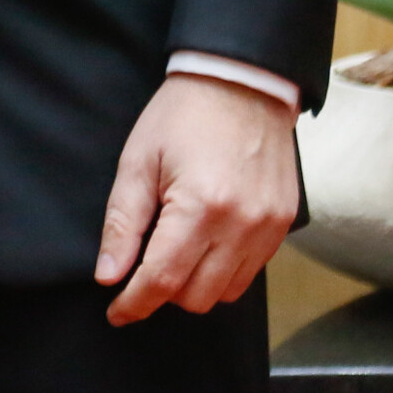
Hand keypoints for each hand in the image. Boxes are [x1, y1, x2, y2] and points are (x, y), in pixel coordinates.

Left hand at [94, 71, 299, 324]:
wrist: (241, 81)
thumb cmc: (183, 115)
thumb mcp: (138, 161)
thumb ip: (123, 223)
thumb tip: (109, 275)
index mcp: (201, 206)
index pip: (163, 279)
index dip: (134, 302)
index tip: (116, 311)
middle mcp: (241, 224)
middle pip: (196, 296)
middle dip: (163, 290)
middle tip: (144, 263)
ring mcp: (268, 227)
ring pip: (226, 292)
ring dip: (195, 284)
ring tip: (177, 247)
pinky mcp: (283, 224)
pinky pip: (251, 272)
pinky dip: (224, 270)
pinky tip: (206, 241)